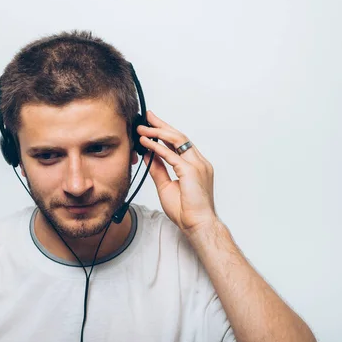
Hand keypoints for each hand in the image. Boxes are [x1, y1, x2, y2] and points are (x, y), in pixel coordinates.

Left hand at [138, 111, 217, 236]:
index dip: (166, 132)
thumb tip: (148, 155)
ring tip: (142, 129)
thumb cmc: (186, 210)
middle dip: (162, 125)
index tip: (153, 124)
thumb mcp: (166, 185)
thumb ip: (158, 169)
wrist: (197, 225)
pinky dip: (157, 147)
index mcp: (196, 165)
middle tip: (147, 117)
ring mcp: (197, 165)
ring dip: (158, 132)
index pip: (180, 143)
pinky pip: (171, 155)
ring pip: (177, 140)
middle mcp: (199, 162)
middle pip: (179, 136)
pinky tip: (146, 143)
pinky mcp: (191, 171)